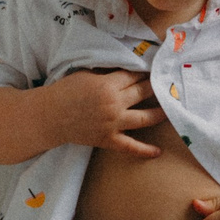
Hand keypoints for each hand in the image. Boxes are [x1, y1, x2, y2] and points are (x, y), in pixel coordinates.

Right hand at [46, 69, 163, 157]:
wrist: (49, 116)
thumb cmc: (65, 91)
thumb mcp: (85, 74)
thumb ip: (106, 72)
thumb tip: (126, 69)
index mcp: (108, 85)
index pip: (134, 75)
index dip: (144, 71)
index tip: (153, 68)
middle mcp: (114, 104)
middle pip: (143, 92)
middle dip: (155, 86)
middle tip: (166, 83)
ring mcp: (113, 124)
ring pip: (145, 118)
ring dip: (160, 113)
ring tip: (170, 108)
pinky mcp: (108, 140)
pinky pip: (131, 147)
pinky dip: (145, 151)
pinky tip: (158, 151)